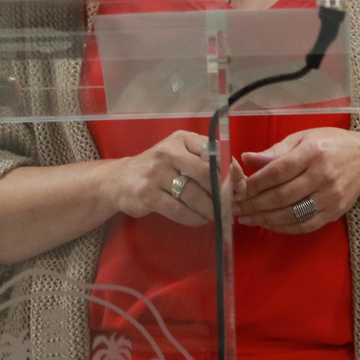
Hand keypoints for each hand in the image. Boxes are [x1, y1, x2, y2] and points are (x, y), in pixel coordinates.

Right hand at [103, 131, 241, 226]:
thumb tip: (238, 185)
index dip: (232, 171)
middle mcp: (168, 152)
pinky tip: (199, 220)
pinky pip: (179, 210)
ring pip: (194, 195)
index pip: (215, 152)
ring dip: (210, 210)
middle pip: (206, 174)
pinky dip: (194, 218)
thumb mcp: (179, 157)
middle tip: (230, 206)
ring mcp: (156, 173)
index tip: (240, 188)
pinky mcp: (148, 194)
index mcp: (181, 139)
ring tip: (215, 216)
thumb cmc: (158, 169)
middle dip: (223, 193)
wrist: (119, 181)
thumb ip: (206, 165)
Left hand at [233, 128, 359, 233]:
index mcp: (312, 152)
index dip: (255, 183)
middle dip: (255, 204)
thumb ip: (275, 150)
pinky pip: (306, 224)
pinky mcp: (335, 212)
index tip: (237, 190)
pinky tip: (269, 224)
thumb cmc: (331, 144)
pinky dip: (285, 227)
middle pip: (283, 195)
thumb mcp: (303, 138)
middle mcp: (322, 176)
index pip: (278, 171)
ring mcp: (330, 196)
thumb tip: (246, 159)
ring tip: (247, 219)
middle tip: (236, 208)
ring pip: (293, 213)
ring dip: (266, 219)